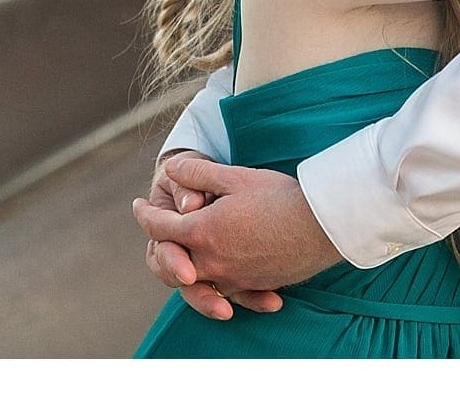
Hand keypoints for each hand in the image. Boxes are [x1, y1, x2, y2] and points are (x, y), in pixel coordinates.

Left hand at [139, 151, 283, 319]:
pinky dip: (220, 288)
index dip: (145, 214)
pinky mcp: (253, 286)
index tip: (138, 206)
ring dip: (185, 271)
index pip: (160, 226)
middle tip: (158, 234)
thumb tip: (171, 167)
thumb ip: (198, 172)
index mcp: (201, 232)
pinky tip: (223, 283)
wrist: (321, 225)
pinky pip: (226, 292)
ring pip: (196, 281)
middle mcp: (211, 262)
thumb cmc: (279, 197)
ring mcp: (232, 278)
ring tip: (183, 261)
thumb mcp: (235, 177)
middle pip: (170, 261)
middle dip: (160, 246)